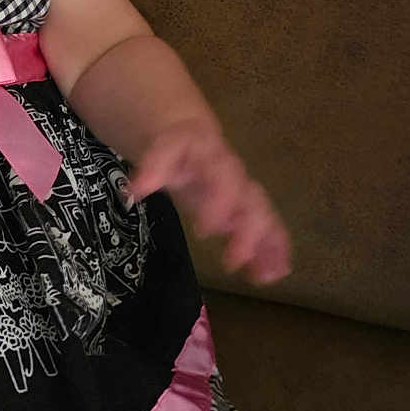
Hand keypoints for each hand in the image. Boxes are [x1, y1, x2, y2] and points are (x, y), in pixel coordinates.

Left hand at [125, 122, 290, 284]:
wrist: (194, 134)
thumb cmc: (178, 147)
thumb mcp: (160, 150)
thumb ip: (151, 168)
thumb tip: (132, 191)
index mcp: (215, 158)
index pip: (222, 178)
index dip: (218, 204)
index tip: (205, 231)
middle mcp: (236, 176)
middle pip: (250, 200)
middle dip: (247, 232)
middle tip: (232, 262)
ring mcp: (244, 192)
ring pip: (263, 216)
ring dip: (268, 245)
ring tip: (269, 276)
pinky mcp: (248, 207)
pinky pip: (267, 226)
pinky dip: (274, 248)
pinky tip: (277, 272)